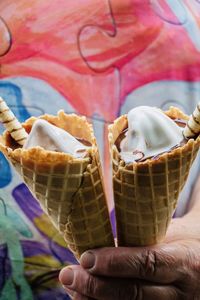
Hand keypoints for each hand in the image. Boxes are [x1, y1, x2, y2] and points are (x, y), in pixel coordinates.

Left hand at [59, 213, 199, 299]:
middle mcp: (182, 291)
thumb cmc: (181, 241)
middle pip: (133, 293)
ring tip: (71, 286)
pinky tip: (86, 299)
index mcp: (183, 262)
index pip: (147, 264)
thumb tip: (97, 251)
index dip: (114, 263)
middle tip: (67, 274)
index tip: (86, 258)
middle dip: (95, 286)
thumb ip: (138, 244)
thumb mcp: (168, 234)